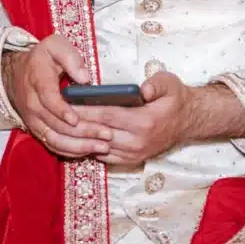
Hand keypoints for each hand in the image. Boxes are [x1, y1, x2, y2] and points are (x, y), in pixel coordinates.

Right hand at [4, 34, 112, 158]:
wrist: (18, 74)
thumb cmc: (43, 59)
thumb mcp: (55, 46)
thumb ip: (70, 58)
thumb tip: (85, 78)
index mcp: (38, 80)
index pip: (48, 99)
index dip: (61, 110)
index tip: (76, 119)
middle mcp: (33, 104)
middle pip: (56, 124)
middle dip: (83, 131)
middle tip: (107, 134)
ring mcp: (34, 120)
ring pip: (55, 140)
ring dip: (79, 146)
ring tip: (102, 147)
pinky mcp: (38, 130)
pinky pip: (54, 146)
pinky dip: (71, 151)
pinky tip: (90, 150)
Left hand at [72, 71, 192, 166]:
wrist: (188, 121)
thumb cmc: (175, 98)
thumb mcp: (170, 83)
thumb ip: (156, 84)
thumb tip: (143, 89)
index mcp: (145, 122)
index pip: (107, 115)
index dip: (85, 110)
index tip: (66, 102)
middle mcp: (138, 142)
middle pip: (99, 132)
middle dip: (77, 123)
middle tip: (56, 112)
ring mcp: (134, 153)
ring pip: (100, 147)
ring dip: (81, 137)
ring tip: (62, 125)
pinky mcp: (133, 159)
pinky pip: (106, 157)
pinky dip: (91, 148)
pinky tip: (79, 137)